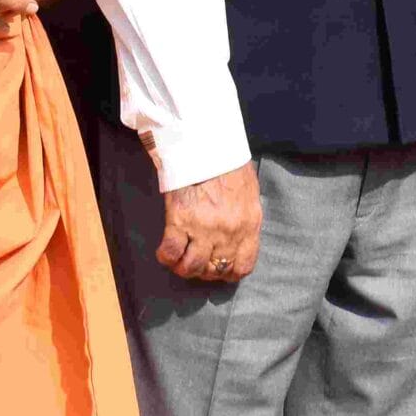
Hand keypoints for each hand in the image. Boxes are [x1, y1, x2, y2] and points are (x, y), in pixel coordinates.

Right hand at [159, 160, 261, 282]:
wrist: (207, 143)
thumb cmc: (228, 163)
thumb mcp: (249, 193)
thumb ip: (245, 219)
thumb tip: (237, 237)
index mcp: (249, 224)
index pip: (243, 266)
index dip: (229, 272)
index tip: (219, 266)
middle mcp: (228, 232)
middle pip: (216, 270)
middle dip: (205, 270)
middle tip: (196, 260)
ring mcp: (204, 228)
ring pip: (192, 268)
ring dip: (184, 267)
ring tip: (180, 259)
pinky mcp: (180, 220)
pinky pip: (170, 253)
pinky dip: (166, 256)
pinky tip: (165, 251)